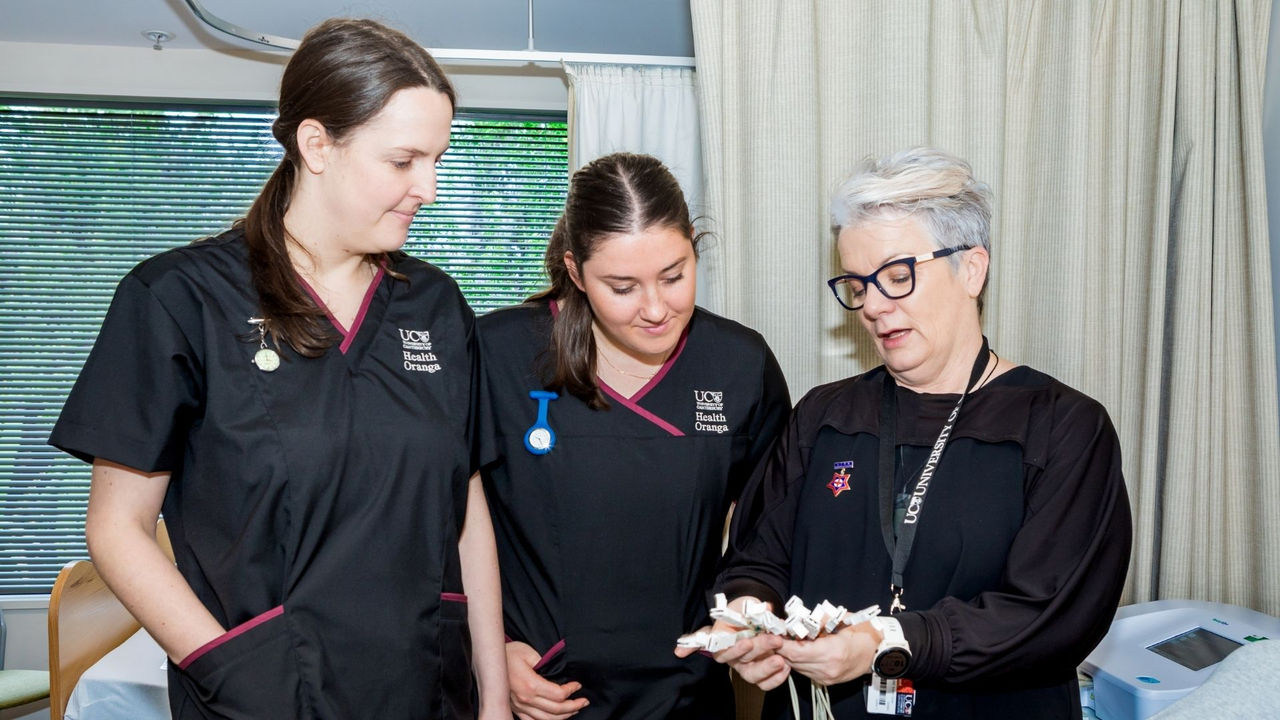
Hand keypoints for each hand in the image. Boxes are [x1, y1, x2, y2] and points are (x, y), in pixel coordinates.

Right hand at [506, 641, 588, 719]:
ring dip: (564, 716)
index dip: (571, 691)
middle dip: (573, 706)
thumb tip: (559, 672)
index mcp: (530, 684)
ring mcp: (519, 707)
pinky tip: (556, 718)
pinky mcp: (515, 709)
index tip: (577, 685)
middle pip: (556, 710)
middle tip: (583, 701)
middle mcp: (525, 699)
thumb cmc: (509, 653)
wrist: (490, 660)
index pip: (558, 695)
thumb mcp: (529, 652)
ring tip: (574, 710)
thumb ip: (545, 663)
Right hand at [674, 596, 790, 690]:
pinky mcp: (758, 675)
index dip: (732, 648)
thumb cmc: (745, 612)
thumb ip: (753, 607)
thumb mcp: (746, 604)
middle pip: (740, 659)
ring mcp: (744, 666)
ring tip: (780, 660)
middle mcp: (732, 655)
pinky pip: (764, 683)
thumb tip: (766, 608)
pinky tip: (785, 667)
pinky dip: (776, 678)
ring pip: (751, 674)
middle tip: (775, 640)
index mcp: (722, 638)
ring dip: (766, 668)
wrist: (755, 620)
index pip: (720, 648)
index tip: (747, 642)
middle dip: (759, 649)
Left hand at [777, 622, 880, 685]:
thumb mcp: (843, 620)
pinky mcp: (826, 680)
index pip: (796, 651)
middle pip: (793, 660)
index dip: (781, 643)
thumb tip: (800, 617)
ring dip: (789, 655)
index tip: (773, 633)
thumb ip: (820, 618)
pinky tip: (799, 649)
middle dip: (782, 648)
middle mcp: (827, 668)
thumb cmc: (863, 634)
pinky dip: (798, 661)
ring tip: (785, 640)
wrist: (878, 653)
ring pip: (797, 667)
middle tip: (775, 634)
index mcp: (832, 652)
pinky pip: (805, 671)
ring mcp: (826, 677)